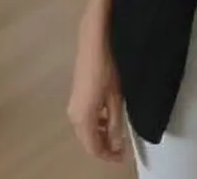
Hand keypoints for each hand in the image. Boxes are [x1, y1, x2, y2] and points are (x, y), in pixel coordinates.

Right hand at [67, 13, 125, 161]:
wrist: (95, 39)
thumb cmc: (108, 67)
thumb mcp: (116, 96)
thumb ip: (116, 121)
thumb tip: (116, 142)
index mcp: (83, 117)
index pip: (93, 146)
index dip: (108, 155)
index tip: (122, 157)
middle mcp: (74, 113)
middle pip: (87, 139)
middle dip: (104, 146)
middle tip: (122, 148)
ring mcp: (73, 102)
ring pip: (86, 127)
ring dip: (101, 134)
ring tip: (118, 134)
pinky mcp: (77, 92)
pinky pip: (85, 116)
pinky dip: (97, 122)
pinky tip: (109, 116)